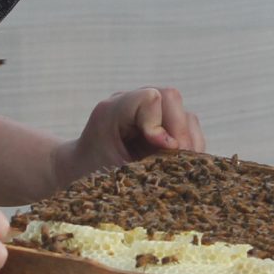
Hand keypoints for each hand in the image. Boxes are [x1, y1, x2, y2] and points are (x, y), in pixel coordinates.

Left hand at [56, 86, 204, 186]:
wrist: (81, 173)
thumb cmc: (90, 175)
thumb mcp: (110, 172)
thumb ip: (140, 161)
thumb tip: (177, 154)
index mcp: (112, 111)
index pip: (150, 99)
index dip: (159, 125)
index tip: (160, 150)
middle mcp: (131, 104)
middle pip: (172, 98)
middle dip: (180, 132)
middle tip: (179, 160)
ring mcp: (149, 113)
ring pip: (185, 115)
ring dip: (189, 141)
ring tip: (181, 166)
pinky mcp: (163, 125)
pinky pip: (189, 129)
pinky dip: (192, 146)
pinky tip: (181, 165)